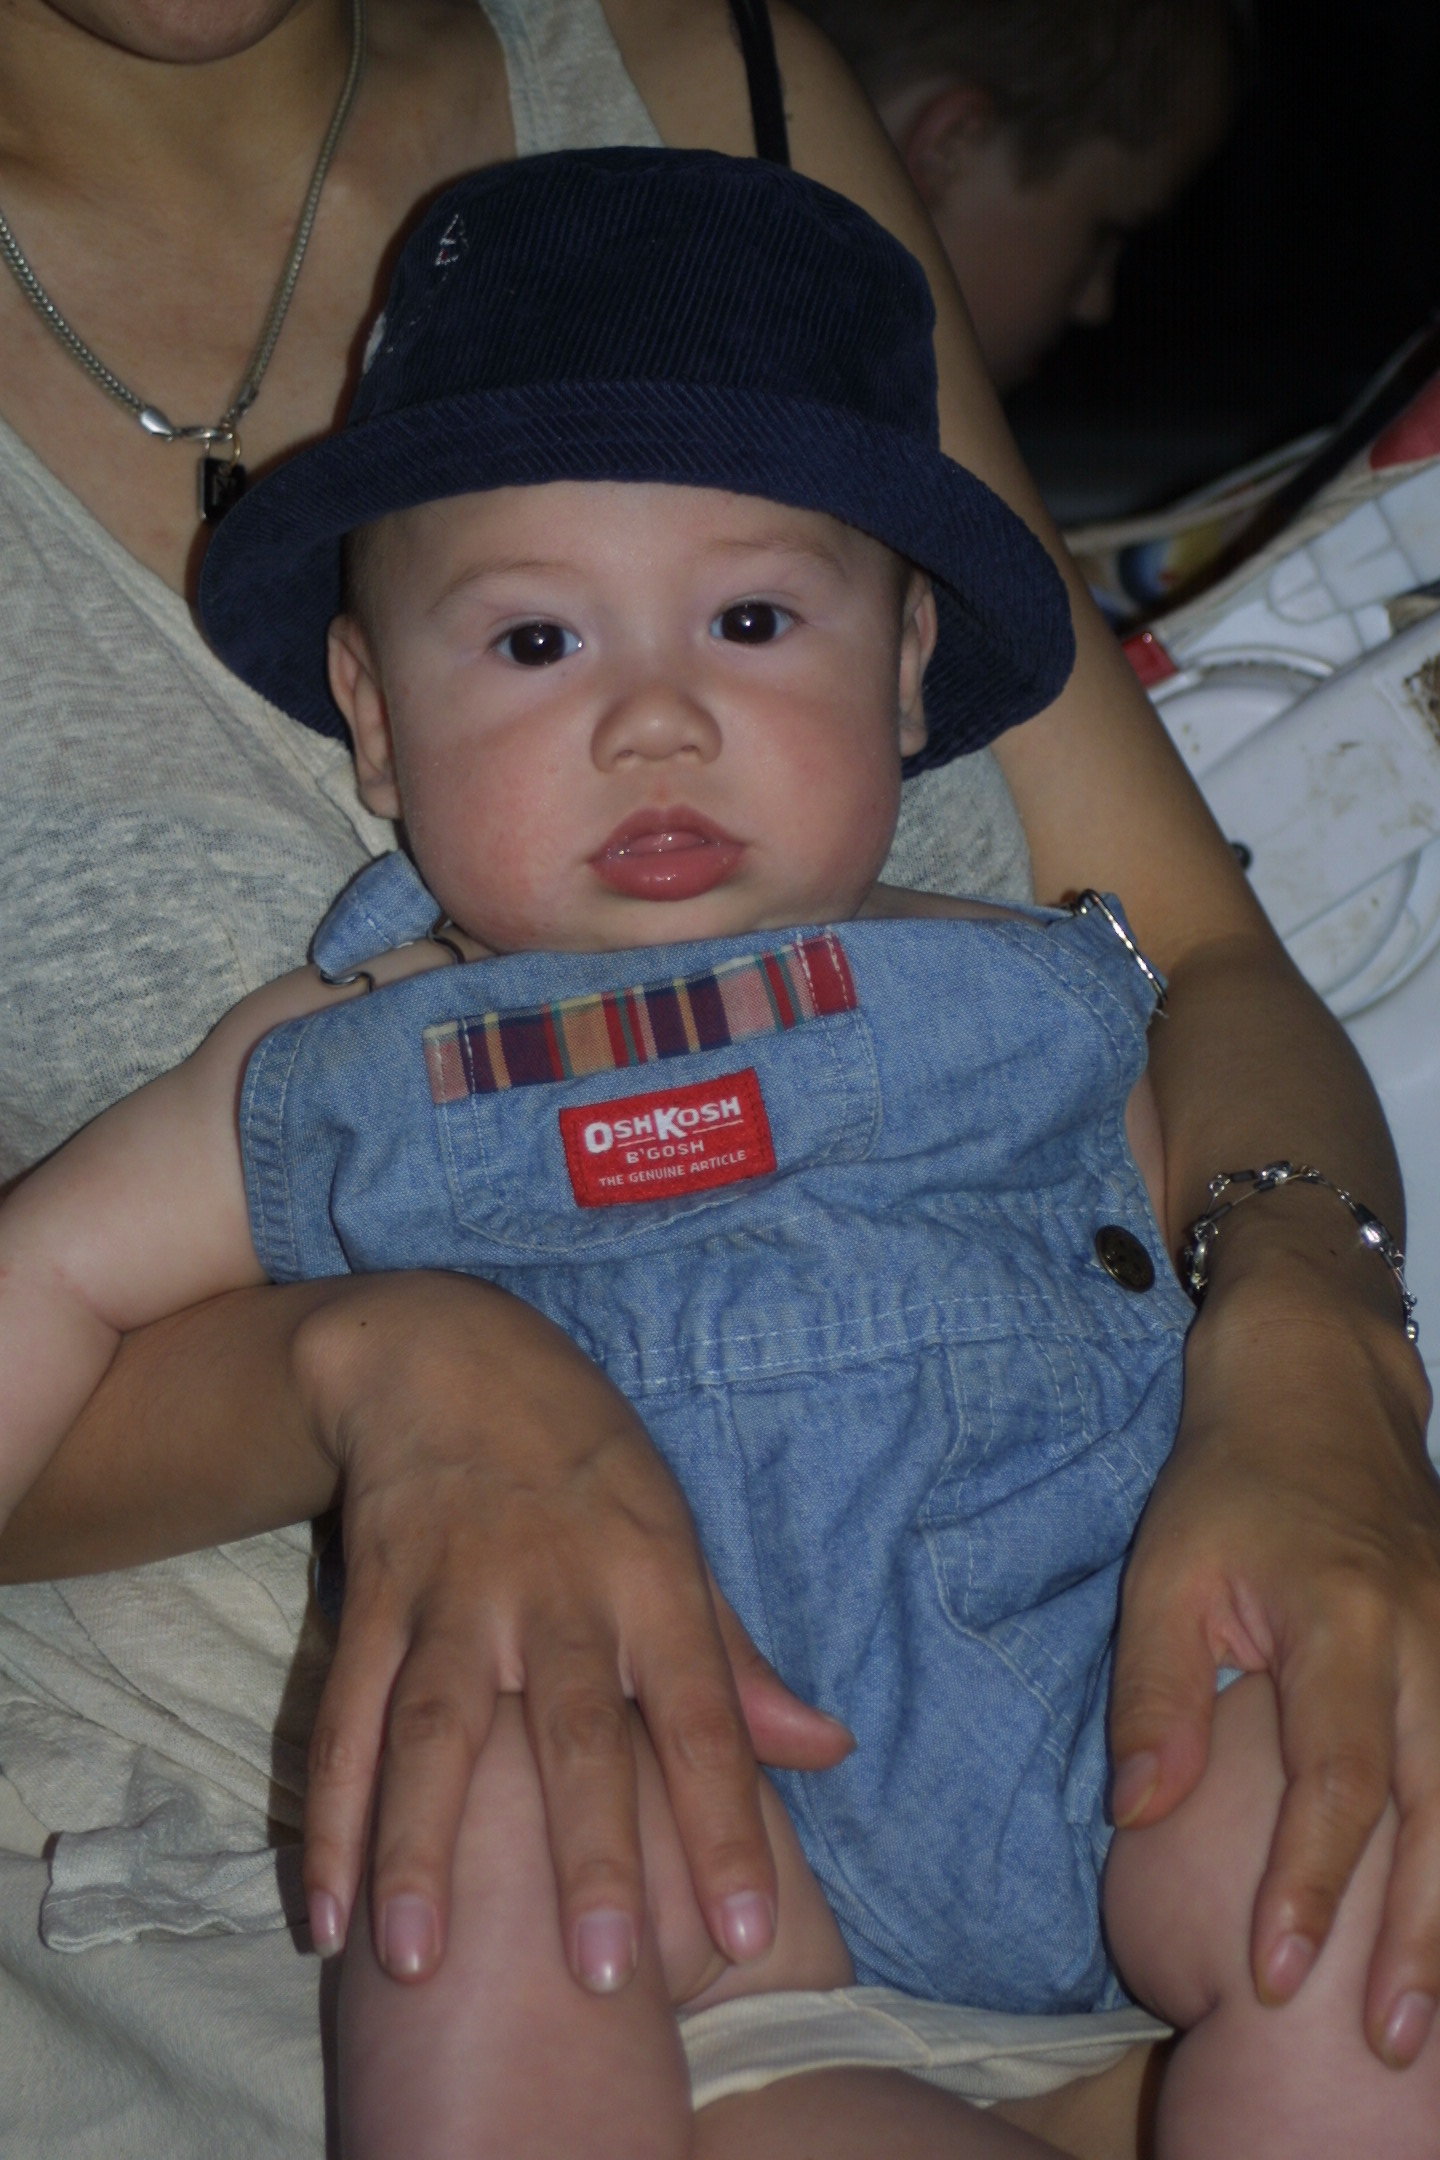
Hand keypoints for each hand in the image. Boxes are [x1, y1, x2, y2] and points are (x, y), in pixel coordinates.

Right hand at [291, 1272, 850, 1987]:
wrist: (444, 1354)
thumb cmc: (587, 1463)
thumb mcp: (676, 1537)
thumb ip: (737, 1659)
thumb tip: (828, 1751)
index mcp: (652, 1576)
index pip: (704, 1712)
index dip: (727, 1818)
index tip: (747, 1932)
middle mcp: (558, 1588)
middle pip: (575, 1730)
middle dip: (590, 1851)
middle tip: (604, 1976)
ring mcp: (458, 1591)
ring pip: (440, 1729)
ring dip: (425, 1848)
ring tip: (418, 1966)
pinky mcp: (376, 1595)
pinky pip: (349, 1715)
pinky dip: (333, 1816)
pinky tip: (327, 1915)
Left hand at [1109, 1256, 1438, 2065]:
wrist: (1318, 1392)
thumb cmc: (1227, 1487)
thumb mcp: (1164, 1573)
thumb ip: (1157, 1694)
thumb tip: (1138, 1814)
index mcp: (1341, 1619)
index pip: (1338, 1779)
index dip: (1310, 1881)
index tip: (1277, 1972)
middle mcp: (1426, 1638)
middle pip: (1437, 1812)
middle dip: (1411, 1936)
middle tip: (1382, 2041)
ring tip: (1427, 2015)